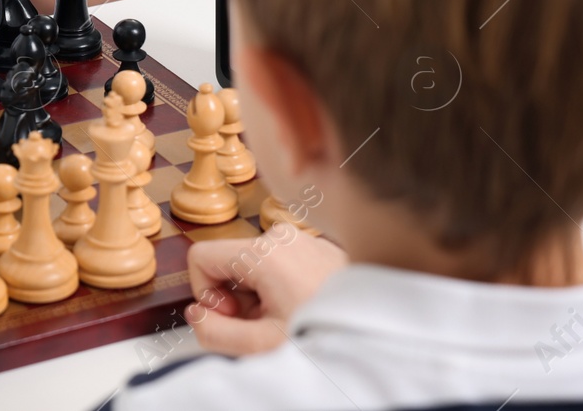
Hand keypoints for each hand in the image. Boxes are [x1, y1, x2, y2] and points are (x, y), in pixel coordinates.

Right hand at [184, 223, 348, 354]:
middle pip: (228, 262)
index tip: (231, 319)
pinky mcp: (318, 250)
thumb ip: (213, 332)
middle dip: (235, 298)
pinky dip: (280, 290)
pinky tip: (301, 312)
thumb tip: (197, 314)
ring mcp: (304, 240)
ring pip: (253, 265)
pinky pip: (279, 264)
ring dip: (258, 297)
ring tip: (285, 321)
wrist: (385, 339)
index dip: (205, 293)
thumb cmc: (328, 338)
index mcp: (265, 252)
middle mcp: (283, 236)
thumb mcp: (261, 346)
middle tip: (262, 328)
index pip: (201, 257)